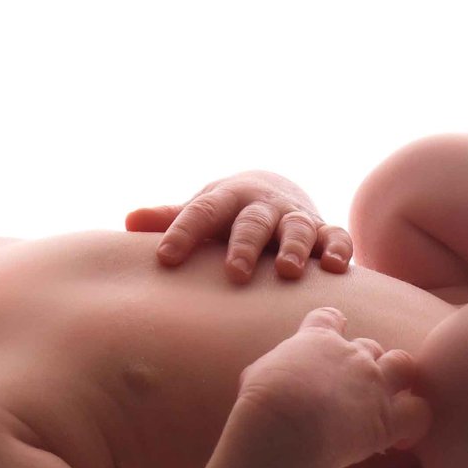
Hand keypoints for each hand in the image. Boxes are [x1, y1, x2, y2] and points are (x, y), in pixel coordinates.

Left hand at [127, 169, 353, 282]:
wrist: (273, 194)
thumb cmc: (226, 215)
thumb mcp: (200, 212)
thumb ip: (170, 218)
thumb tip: (128, 221)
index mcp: (226, 199)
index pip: (201, 212)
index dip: (183, 233)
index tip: (166, 258)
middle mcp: (262, 206)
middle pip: (252, 222)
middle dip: (244, 246)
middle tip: (235, 273)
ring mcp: (294, 218)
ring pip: (297, 228)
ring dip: (295, 248)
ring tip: (289, 271)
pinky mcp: (323, 232)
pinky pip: (335, 237)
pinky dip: (339, 249)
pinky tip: (336, 268)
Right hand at [239, 308, 430, 466]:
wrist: (283, 428)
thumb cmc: (262, 404)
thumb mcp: (256, 375)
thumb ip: (273, 369)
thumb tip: (271, 378)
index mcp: (316, 340)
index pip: (331, 317)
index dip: (334, 326)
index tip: (332, 338)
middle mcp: (352, 355)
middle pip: (371, 345)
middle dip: (366, 363)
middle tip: (354, 386)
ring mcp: (375, 384)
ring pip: (403, 365)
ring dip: (399, 379)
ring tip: (389, 400)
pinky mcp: (388, 418)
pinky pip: (419, 412)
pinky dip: (415, 421)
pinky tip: (401, 437)